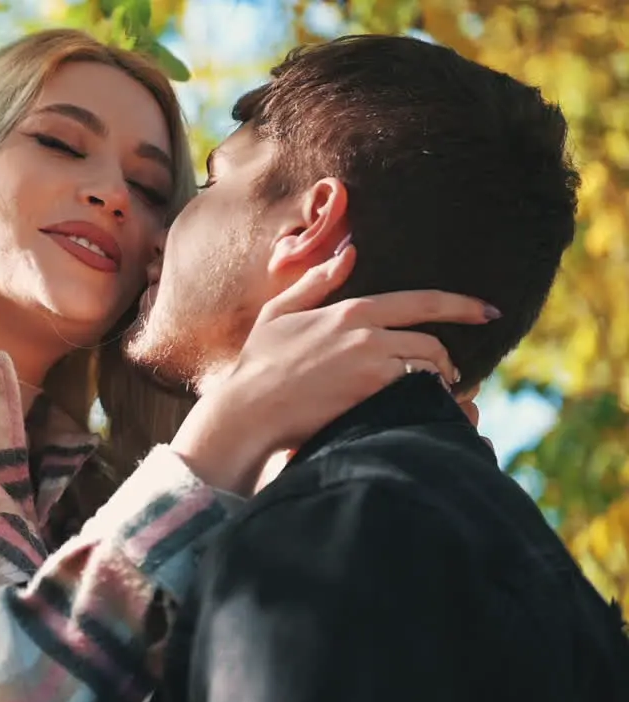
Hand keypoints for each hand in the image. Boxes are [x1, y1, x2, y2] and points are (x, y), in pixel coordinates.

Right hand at [170, 243, 499, 496]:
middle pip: (430, 343)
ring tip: (430, 396)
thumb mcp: (280, 314)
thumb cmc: (258, 364)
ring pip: (428, 370)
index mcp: (349, 311)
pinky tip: (416, 411)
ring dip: (436, 383)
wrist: (249, 409)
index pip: (420, 302)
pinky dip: (423, 402)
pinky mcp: (372, 395)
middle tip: (448, 374)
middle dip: (446, 360)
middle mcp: (366, 334)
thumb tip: (348, 252)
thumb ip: (316, 282)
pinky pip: (416, 395)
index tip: (489, 311)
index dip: (461, 305)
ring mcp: (371, 365)